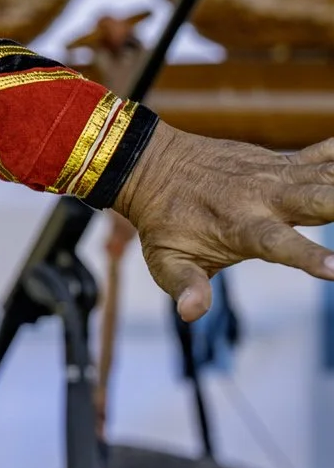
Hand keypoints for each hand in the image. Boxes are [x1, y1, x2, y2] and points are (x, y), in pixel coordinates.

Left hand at [114, 122, 333, 319]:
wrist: (151, 164)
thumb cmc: (164, 221)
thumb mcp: (165, 259)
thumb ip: (185, 285)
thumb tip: (190, 313)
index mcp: (242, 226)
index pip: (281, 245)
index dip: (311, 257)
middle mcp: (265, 197)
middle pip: (318, 200)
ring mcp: (276, 176)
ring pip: (329, 176)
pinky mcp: (282, 162)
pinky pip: (323, 154)